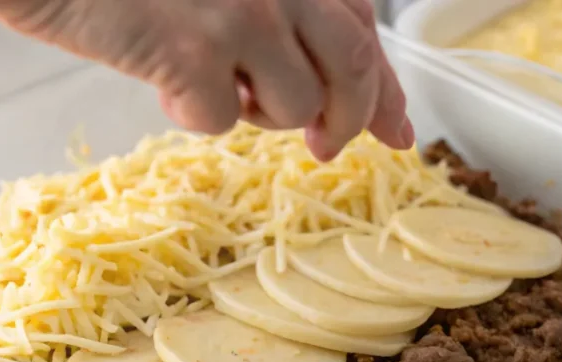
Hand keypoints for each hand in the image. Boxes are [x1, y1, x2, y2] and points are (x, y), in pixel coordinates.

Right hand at [0, 0, 414, 159]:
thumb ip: (282, 14)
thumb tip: (330, 93)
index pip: (363, 26)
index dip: (384, 85)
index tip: (396, 128)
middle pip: (352, 68)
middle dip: (349, 120)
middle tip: (326, 148)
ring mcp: (241, 12)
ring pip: (295, 106)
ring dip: (258, 114)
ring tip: (211, 82)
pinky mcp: (192, 51)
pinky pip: (222, 122)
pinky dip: (194, 117)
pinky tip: (164, 84)